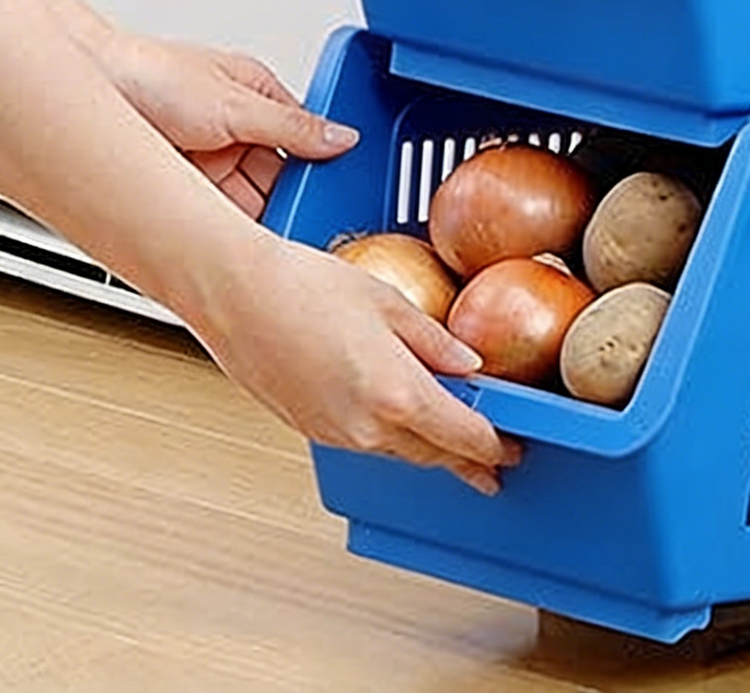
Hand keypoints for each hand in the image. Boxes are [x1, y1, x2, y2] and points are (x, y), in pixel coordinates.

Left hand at [100, 34, 358, 215]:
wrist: (87, 87)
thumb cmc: (150, 74)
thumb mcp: (236, 104)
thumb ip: (292, 127)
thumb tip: (341, 136)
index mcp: (258, 96)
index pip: (305, 138)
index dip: (321, 167)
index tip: (336, 195)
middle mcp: (236, 129)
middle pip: (279, 176)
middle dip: (292, 199)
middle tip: (307, 226)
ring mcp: (210, 159)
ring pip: (251, 199)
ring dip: (261, 218)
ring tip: (276, 240)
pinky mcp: (183, 187)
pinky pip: (217, 215)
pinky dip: (229, 229)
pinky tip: (240, 241)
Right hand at [205, 233, 519, 494]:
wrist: (236, 294)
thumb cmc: (304, 287)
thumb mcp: (388, 303)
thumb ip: (436, 341)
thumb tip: (470, 365)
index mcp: (397, 394)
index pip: (464, 436)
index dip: (495, 448)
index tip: (513, 450)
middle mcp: (367, 426)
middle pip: (433, 454)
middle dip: (467, 459)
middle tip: (495, 462)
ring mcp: (336, 433)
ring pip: (399, 451)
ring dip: (429, 449)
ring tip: (454, 446)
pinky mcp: (311, 430)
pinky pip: (366, 442)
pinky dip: (391, 436)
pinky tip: (399, 420)